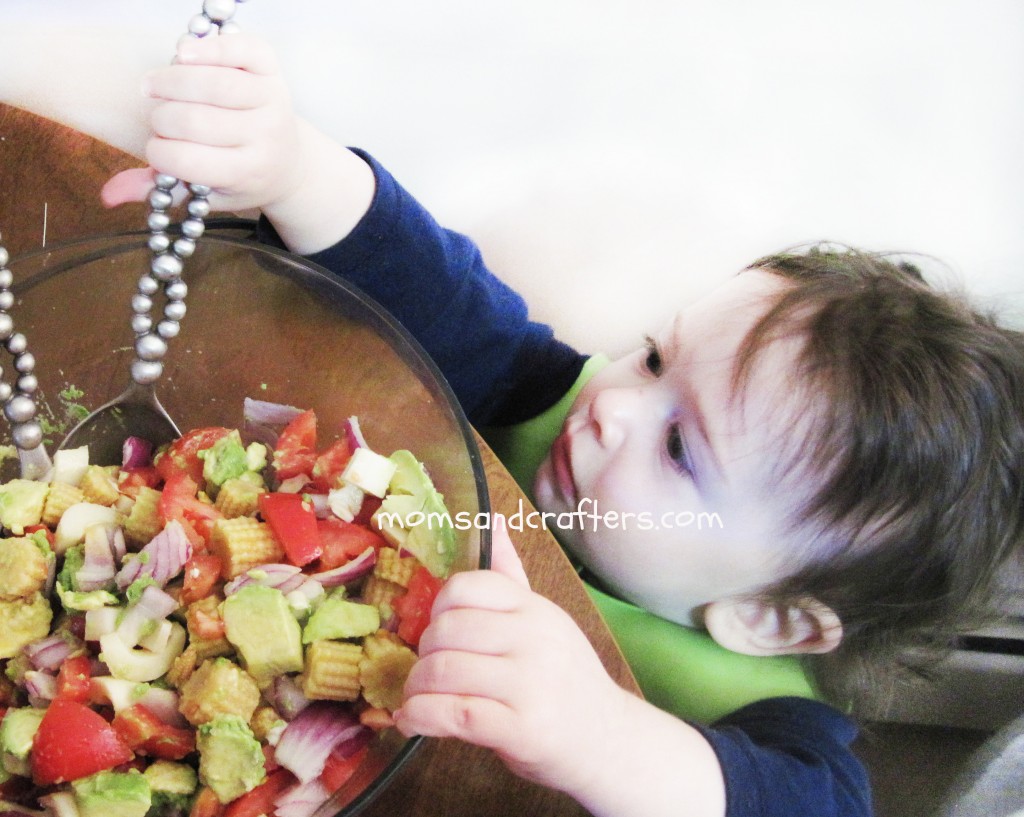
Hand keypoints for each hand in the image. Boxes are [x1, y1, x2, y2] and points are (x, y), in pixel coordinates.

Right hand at [102, 32, 302, 214]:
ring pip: (213, 83)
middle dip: (162, 118)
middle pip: (194, 120)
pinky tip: (183, 55)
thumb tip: (108, 196)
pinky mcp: (273, 72)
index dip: (158, 151)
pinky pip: (241, 50)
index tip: (156, 146)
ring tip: (156, 86)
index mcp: (246, 173)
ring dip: (172, 81)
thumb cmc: (237, 177)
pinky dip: (209, 47)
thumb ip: (158, 190)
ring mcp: (272, 102)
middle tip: (160, 119)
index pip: (186, 160)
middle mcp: (264, 138)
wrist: (288, 162)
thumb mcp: (204, 194)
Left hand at [396, 519, 727, 816]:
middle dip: (422, 652)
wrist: (607, 742)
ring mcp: (530, 684)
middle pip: (447, 629)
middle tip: (425, 670)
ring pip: (444, 671)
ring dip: (415, 688)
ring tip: (416, 698)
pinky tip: (414, 721)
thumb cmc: (566, 681)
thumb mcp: (546, 621)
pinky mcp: (522, 728)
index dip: (438, 607)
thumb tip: (491, 519)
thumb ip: (511, 576)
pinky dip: (420, 717)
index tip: (436, 629)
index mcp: (535, 609)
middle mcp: (534, 639)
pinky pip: (453, 714)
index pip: (467, 586)